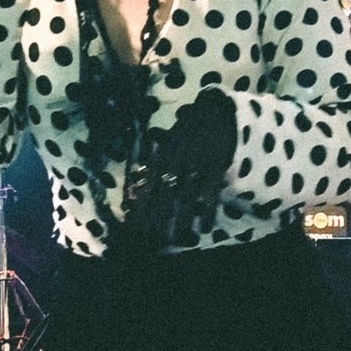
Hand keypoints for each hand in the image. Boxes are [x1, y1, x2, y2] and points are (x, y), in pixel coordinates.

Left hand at [126, 88, 237, 247]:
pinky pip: (210, 192)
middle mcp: (176, 160)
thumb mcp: (168, 143)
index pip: (148, 186)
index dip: (141, 207)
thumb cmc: (189, 129)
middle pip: (164, 194)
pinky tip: (204, 227)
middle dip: (156, 218)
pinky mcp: (216, 165)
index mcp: (163, 156)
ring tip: (175, 239)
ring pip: (185, 196)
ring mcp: (196, 163)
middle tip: (151, 240)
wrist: (216, 110)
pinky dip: (207, 211)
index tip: (134, 226)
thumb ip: (155, 163)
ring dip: (180, 220)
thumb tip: (138, 185)